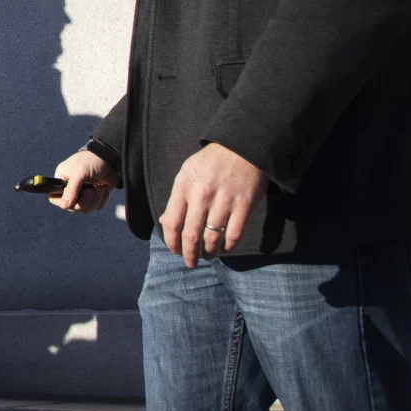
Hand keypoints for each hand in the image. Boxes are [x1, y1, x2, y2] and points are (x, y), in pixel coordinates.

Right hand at [52, 150, 118, 214]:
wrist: (110, 158)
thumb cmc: (91, 160)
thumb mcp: (80, 172)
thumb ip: (71, 189)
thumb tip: (63, 206)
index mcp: (62, 180)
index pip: (55, 198)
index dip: (64, 201)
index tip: (75, 197)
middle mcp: (70, 189)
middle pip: (73, 207)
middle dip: (85, 200)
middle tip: (91, 189)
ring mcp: (83, 193)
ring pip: (86, 208)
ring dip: (96, 198)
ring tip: (99, 186)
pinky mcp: (95, 196)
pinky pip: (96, 206)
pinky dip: (102, 198)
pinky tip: (103, 188)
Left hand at [161, 142, 267, 267]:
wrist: (241, 147)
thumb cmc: (210, 162)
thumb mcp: (186, 174)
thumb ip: (176, 199)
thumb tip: (166, 223)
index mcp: (184, 187)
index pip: (172, 223)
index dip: (172, 242)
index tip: (174, 251)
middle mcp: (202, 196)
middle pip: (191, 235)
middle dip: (189, 254)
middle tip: (190, 263)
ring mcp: (224, 202)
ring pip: (213, 238)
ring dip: (209, 252)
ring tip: (208, 256)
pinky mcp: (244, 206)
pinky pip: (234, 235)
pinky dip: (228, 246)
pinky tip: (225, 248)